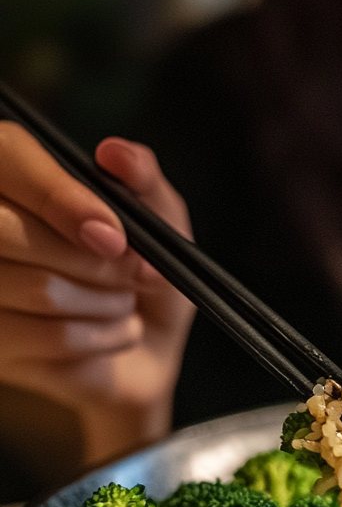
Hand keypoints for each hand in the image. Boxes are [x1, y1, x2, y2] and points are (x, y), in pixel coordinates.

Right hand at [0, 122, 194, 464]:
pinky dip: (97, 338)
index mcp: (14, 176)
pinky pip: (43, 337)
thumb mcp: (162, 221)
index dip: (62, 197)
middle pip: (9, 229)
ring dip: (105, 302)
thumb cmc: (144, 274)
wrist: (145, 352)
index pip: (10, 157)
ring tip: (123, 303)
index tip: (114, 236)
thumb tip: (117, 154)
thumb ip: (144, 180)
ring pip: (35, 287)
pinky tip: (110, 333)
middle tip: (135, 275)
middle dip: (94, 262)